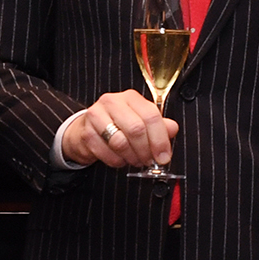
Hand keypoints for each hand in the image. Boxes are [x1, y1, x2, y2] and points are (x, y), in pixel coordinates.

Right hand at [62, 90, 178, 169]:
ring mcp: (96, 115)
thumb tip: (172, 129)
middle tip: (149, 161)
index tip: (164, 156)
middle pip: (136, 129)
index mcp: (131, 98)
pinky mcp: (86, 132)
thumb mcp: (140, 121)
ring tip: (135, 160)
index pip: (151, 115)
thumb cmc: (116, 125)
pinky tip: (120, 159)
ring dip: (131, 157)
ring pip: (120, 142)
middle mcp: (113, 102)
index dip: (160, 139)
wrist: (86, 129)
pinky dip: (116, 161)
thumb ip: (159, 125)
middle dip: (146, 151)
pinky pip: (106, 153)